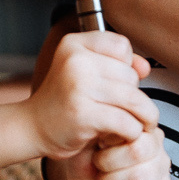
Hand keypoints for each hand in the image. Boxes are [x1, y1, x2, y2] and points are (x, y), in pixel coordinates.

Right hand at [25, 32, 155, 157]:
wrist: (33, 127)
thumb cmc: (64, 99)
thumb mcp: (86, 72)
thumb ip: (117, 64)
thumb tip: (145, 67)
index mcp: (74, 44)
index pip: (122, 46)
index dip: (125, 66)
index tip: (115, 83)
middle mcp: (75, 60)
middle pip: (131, 75)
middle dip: (133, 95)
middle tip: (119, 109)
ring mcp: (78, 87)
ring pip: (134, 99)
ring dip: (142, 116)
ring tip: (135, 124)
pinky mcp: (84, 115)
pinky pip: (127, 122)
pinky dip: (131, 132)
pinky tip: (120, 136)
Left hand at [57, 127, 172, 179]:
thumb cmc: (87, 166)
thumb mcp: (85, 141)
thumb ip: (101, 130)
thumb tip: (109, 130)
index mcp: (138, 127)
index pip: (134, 128)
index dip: (110, 143)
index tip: (99, 149)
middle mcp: (155, 147)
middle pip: (137, 152)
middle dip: (107, 165)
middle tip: (100, 169)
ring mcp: (162, 171)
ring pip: (139, 178)